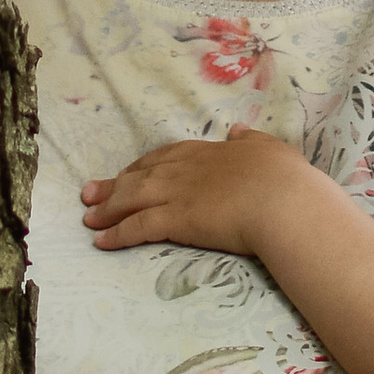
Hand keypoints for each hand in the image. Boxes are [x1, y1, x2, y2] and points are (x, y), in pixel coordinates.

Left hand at [82, 126, 301, 257]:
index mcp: (208, 152)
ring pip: (131, 199)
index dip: (144, 165)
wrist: (283, 202)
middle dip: (113, 185)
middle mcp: (185, 170)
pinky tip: (101, 242)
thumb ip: (252, 141)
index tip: (130, 172)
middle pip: (140, 176)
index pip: (166, 156)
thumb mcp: (271, 149)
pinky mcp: (175, 220)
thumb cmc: (285, 179)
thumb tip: (239, 131)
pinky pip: (137, 227)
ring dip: (107, 209)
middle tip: (90, 193)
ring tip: (88, 218)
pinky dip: (117, 234)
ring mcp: (178, 194)